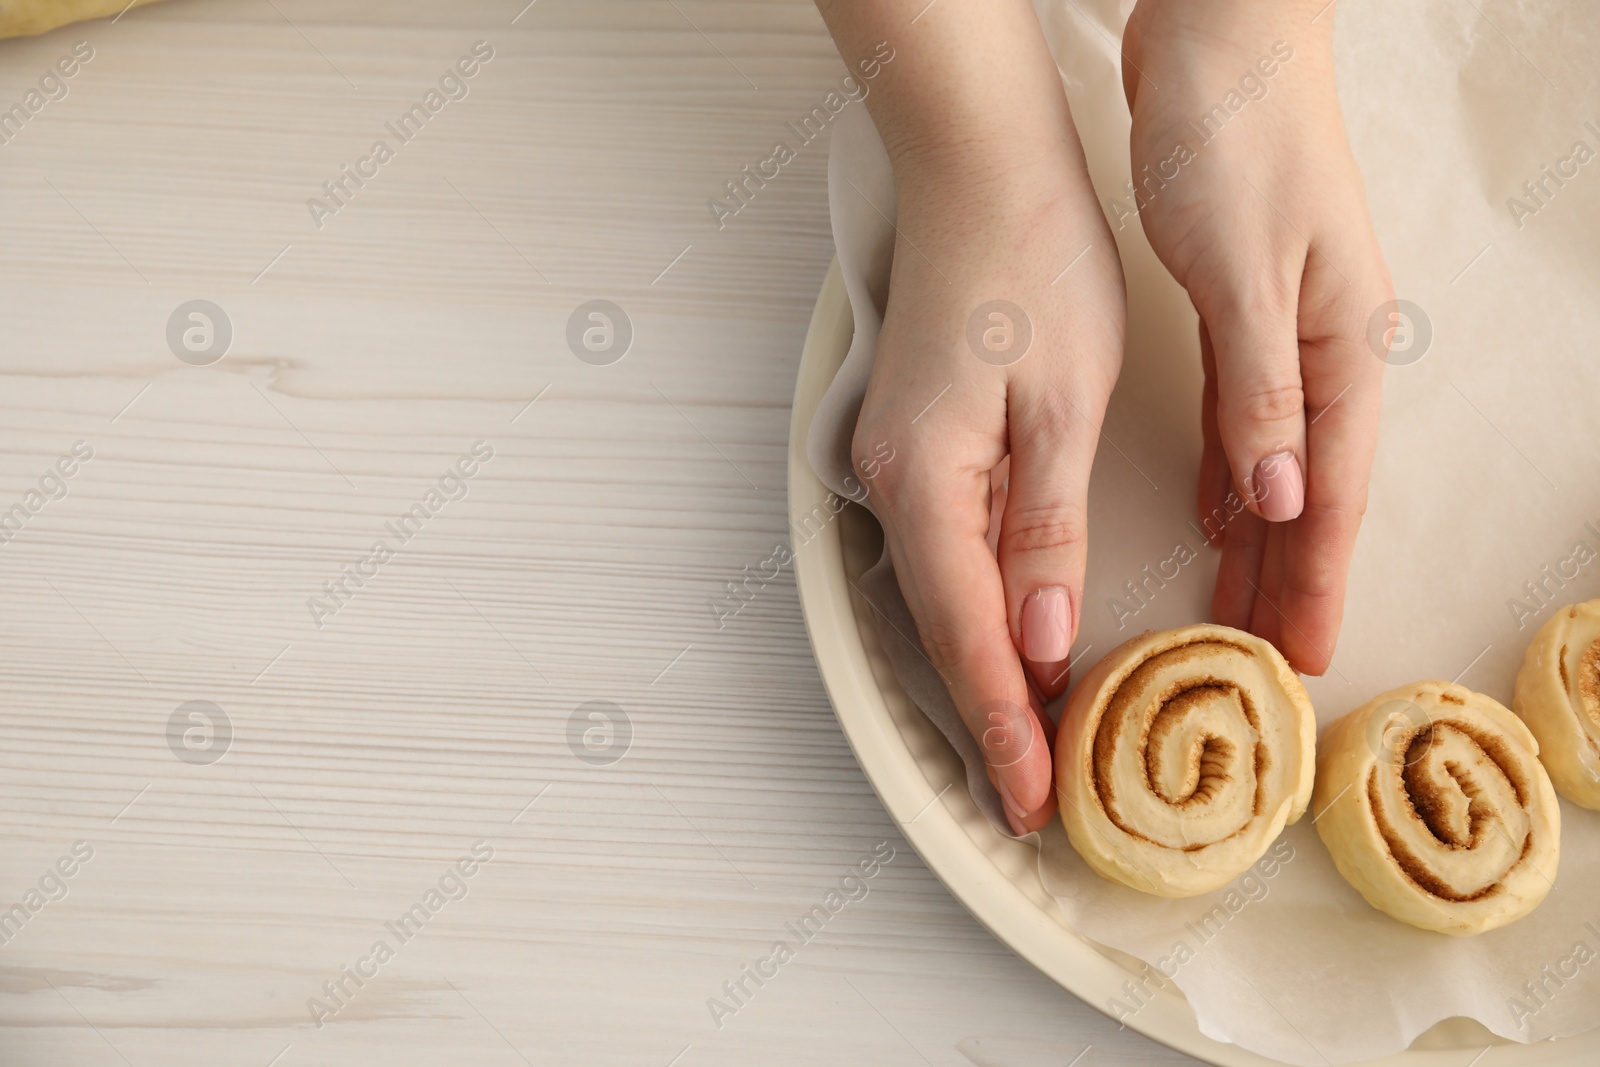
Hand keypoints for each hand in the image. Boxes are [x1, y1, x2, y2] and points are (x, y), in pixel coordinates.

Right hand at [858, 169, 1123, 833]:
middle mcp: (896, 483)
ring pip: (945, 596)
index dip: (1005, 723)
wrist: (982, 170)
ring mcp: (899, 464)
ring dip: (987, 671)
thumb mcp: (1061, 402)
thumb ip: (1044, 527)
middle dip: (991, 718)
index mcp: (929, 480)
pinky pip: (950, 551)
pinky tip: (1014, 640)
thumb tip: (1040, 638)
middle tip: (1033, 795)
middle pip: (945, 629)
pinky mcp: (920, 445)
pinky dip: (982, 610)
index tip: (1033, 796)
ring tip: (1032, 740)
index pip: (970, 635)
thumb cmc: (1031, 265)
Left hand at [1123, 0, 1392, 674]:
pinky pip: (1236, 419)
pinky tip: (1212, 513)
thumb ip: (1260, 390)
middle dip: (1288, 580)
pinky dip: (1224, 473)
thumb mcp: (1244, 273)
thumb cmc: (1238, 143)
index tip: (1301, 656)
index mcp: (1338, 347)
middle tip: (1262, 662)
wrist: (1220, 45)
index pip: (1331, 493)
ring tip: (1232, 611)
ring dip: (1253, 539)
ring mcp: (1283, 333)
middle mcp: (1321, 350)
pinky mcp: (1238, 313)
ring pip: (1269, 463)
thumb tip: (1279, 499)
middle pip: (1306, 492)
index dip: (1315, 580)